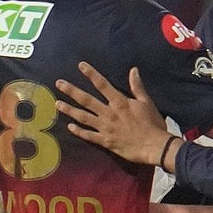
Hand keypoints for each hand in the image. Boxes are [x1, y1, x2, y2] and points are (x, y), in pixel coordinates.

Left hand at [55, 62, 170, 166]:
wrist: (155, 146)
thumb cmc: (153, 124)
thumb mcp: (147, 102)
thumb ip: (137, 87)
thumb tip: (133, 70)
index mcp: (119, 102)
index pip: (102, 85)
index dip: (91, 74)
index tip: (81, 65)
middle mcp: (109, 114)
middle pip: (86, 100)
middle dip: (72, 91)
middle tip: (59, 84)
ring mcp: (105, 128)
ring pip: (83, 117)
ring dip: (69, 110)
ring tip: (57, 104)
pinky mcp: (105, 141)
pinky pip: (88, 136)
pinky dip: (78, 131)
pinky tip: (69, 127)